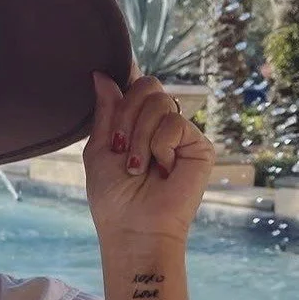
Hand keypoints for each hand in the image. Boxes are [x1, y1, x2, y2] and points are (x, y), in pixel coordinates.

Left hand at [84, 64, 215, 243]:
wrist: (133, 227)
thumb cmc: (113, 196)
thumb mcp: (100, 149)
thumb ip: (105, 112)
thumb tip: (101, 74)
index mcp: (136, 123)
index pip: (135, 86)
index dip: (127, 77)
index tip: (106, 72)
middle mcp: (160, 125)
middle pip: (147, 86)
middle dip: (125, 116)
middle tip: (119, 147)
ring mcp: (181, 134)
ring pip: (159, 102)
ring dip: (138, 137)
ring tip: (136, 167)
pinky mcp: (199, 145)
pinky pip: (174, 123)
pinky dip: (158, 147)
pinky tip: (162, 170)